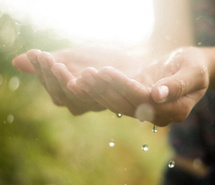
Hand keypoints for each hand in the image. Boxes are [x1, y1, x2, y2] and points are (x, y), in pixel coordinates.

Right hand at [12, 46, 144, 114]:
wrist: (129, 61)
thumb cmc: (97, 60)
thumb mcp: (71, 59)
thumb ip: (49, 64)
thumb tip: (17, 61)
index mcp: (70, 96)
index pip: (53, 88)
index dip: (43, 73)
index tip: (36, 54)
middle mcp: (84, 104)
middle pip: (64, 95)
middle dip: (53, 76)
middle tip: (46, 57)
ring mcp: (102, 103)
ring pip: (83, 97)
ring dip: (70, 80)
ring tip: (61, 63)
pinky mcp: (122, 100)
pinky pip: (108, 95)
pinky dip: (101, 84)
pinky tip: (94, 71)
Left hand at [77, 47, 208, 125]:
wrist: (189, 68)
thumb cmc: (195, 67)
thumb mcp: (194, 72)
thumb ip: (179, 85)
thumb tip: (158, 95)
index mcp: (173, 110)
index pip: (142, 99)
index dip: (123, 85)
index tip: (104, 70)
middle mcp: (156, 115)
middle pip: (125, 104)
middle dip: (104, 88)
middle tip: (86, 74)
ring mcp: (144, 110)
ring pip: (116, 104)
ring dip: (98, 90)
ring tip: (81, 76)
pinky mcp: (135, 102)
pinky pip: (115, 99)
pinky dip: (100, 91)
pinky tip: (86, 81)